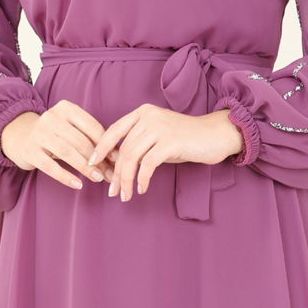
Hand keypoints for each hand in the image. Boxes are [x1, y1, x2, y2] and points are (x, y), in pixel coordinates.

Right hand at [0, 101, 119, 190]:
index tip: (117, 159)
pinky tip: (78, 185)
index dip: (106, 144)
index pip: (91, 126)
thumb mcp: (70, 129)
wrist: (20, 136)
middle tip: (109, 173)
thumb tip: (116, 159)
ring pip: (67, 152)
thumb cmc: (55, 135)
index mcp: (66, 108)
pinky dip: (66, 177)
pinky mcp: (30, 151)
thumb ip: (90, 139)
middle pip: (80, 141)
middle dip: (98, 159)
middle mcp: (51, 118)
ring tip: (98, 178)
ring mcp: (39, 134)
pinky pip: (51, 166)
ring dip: (85, 168)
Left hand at [87, 105, 242, 200]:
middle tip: (112, 191)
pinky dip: (142, 179)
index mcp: (142, 112)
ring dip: (126, 179)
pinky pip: (148, 164)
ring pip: (132, 157)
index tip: (92, 164)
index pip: (113, 130)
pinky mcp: (170, 142)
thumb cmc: (186, 139)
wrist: (216, 135)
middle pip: (123, 148)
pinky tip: (142, 188)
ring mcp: (160, 128)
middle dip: (115, 173)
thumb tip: (117, 162)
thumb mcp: (158, 136)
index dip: (100, 148)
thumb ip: (139, 143)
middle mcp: (149, 117)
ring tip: (124, 195)